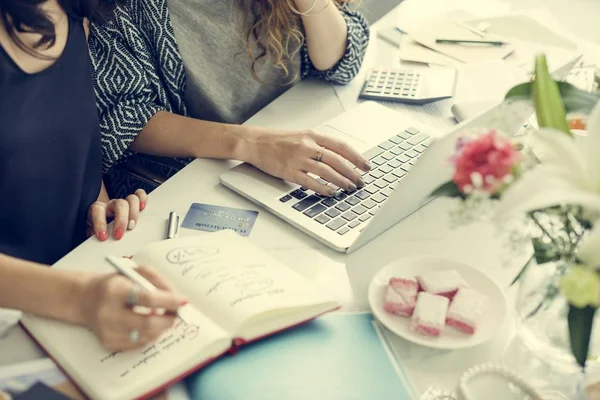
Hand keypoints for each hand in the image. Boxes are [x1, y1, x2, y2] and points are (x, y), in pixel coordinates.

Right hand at [79, 266, 186, 350]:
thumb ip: (157, 280)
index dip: (168, 301)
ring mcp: (108, 332)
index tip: (184, 301)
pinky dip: (151, 333)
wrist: (85, 299)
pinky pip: (140, 343)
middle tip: (178, 313)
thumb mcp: (134, 272)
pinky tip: (148, 322)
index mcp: (114, 291)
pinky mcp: (110, 344)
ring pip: (147, 335)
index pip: (146, 299)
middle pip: (148, 323)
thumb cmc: (116, 284)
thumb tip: (177, 298)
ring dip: (162, 326)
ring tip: (162, 315)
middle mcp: (108, 314)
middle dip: (169, 319)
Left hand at [87, 189, 147, 240]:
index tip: (103, 238)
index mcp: (98, 209)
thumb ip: (97, 240)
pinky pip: (140, 195)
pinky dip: (143, 199)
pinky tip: (142, 208)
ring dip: (134, 213)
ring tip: (132, 227)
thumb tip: (103, 246)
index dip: (100, 223)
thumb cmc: (101, 234)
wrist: (104, 230)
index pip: (98, 210)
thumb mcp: (95, 236)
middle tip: (119, 235)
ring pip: (131, 199)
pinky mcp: (133, 204)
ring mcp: (123, 203)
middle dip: (121, 221)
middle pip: (119, 204)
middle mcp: (112, 204)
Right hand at [244, 129, 370, 195]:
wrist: (255, 142)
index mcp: (313, 135)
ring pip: (326, 171)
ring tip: (350, 188)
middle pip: (337, 160)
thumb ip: (320, 145)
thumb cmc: (278, 140)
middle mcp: (307, 145)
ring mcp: (298, 159)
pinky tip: (331, 193)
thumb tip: (341, 158)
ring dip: (341, 181)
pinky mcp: (289, 171)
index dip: (356, 157)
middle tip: (361, 181)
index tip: (366, 166)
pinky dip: (323, 188)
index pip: (341, 146)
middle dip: (352, 172)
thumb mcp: (302, 136)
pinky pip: (310, 182)